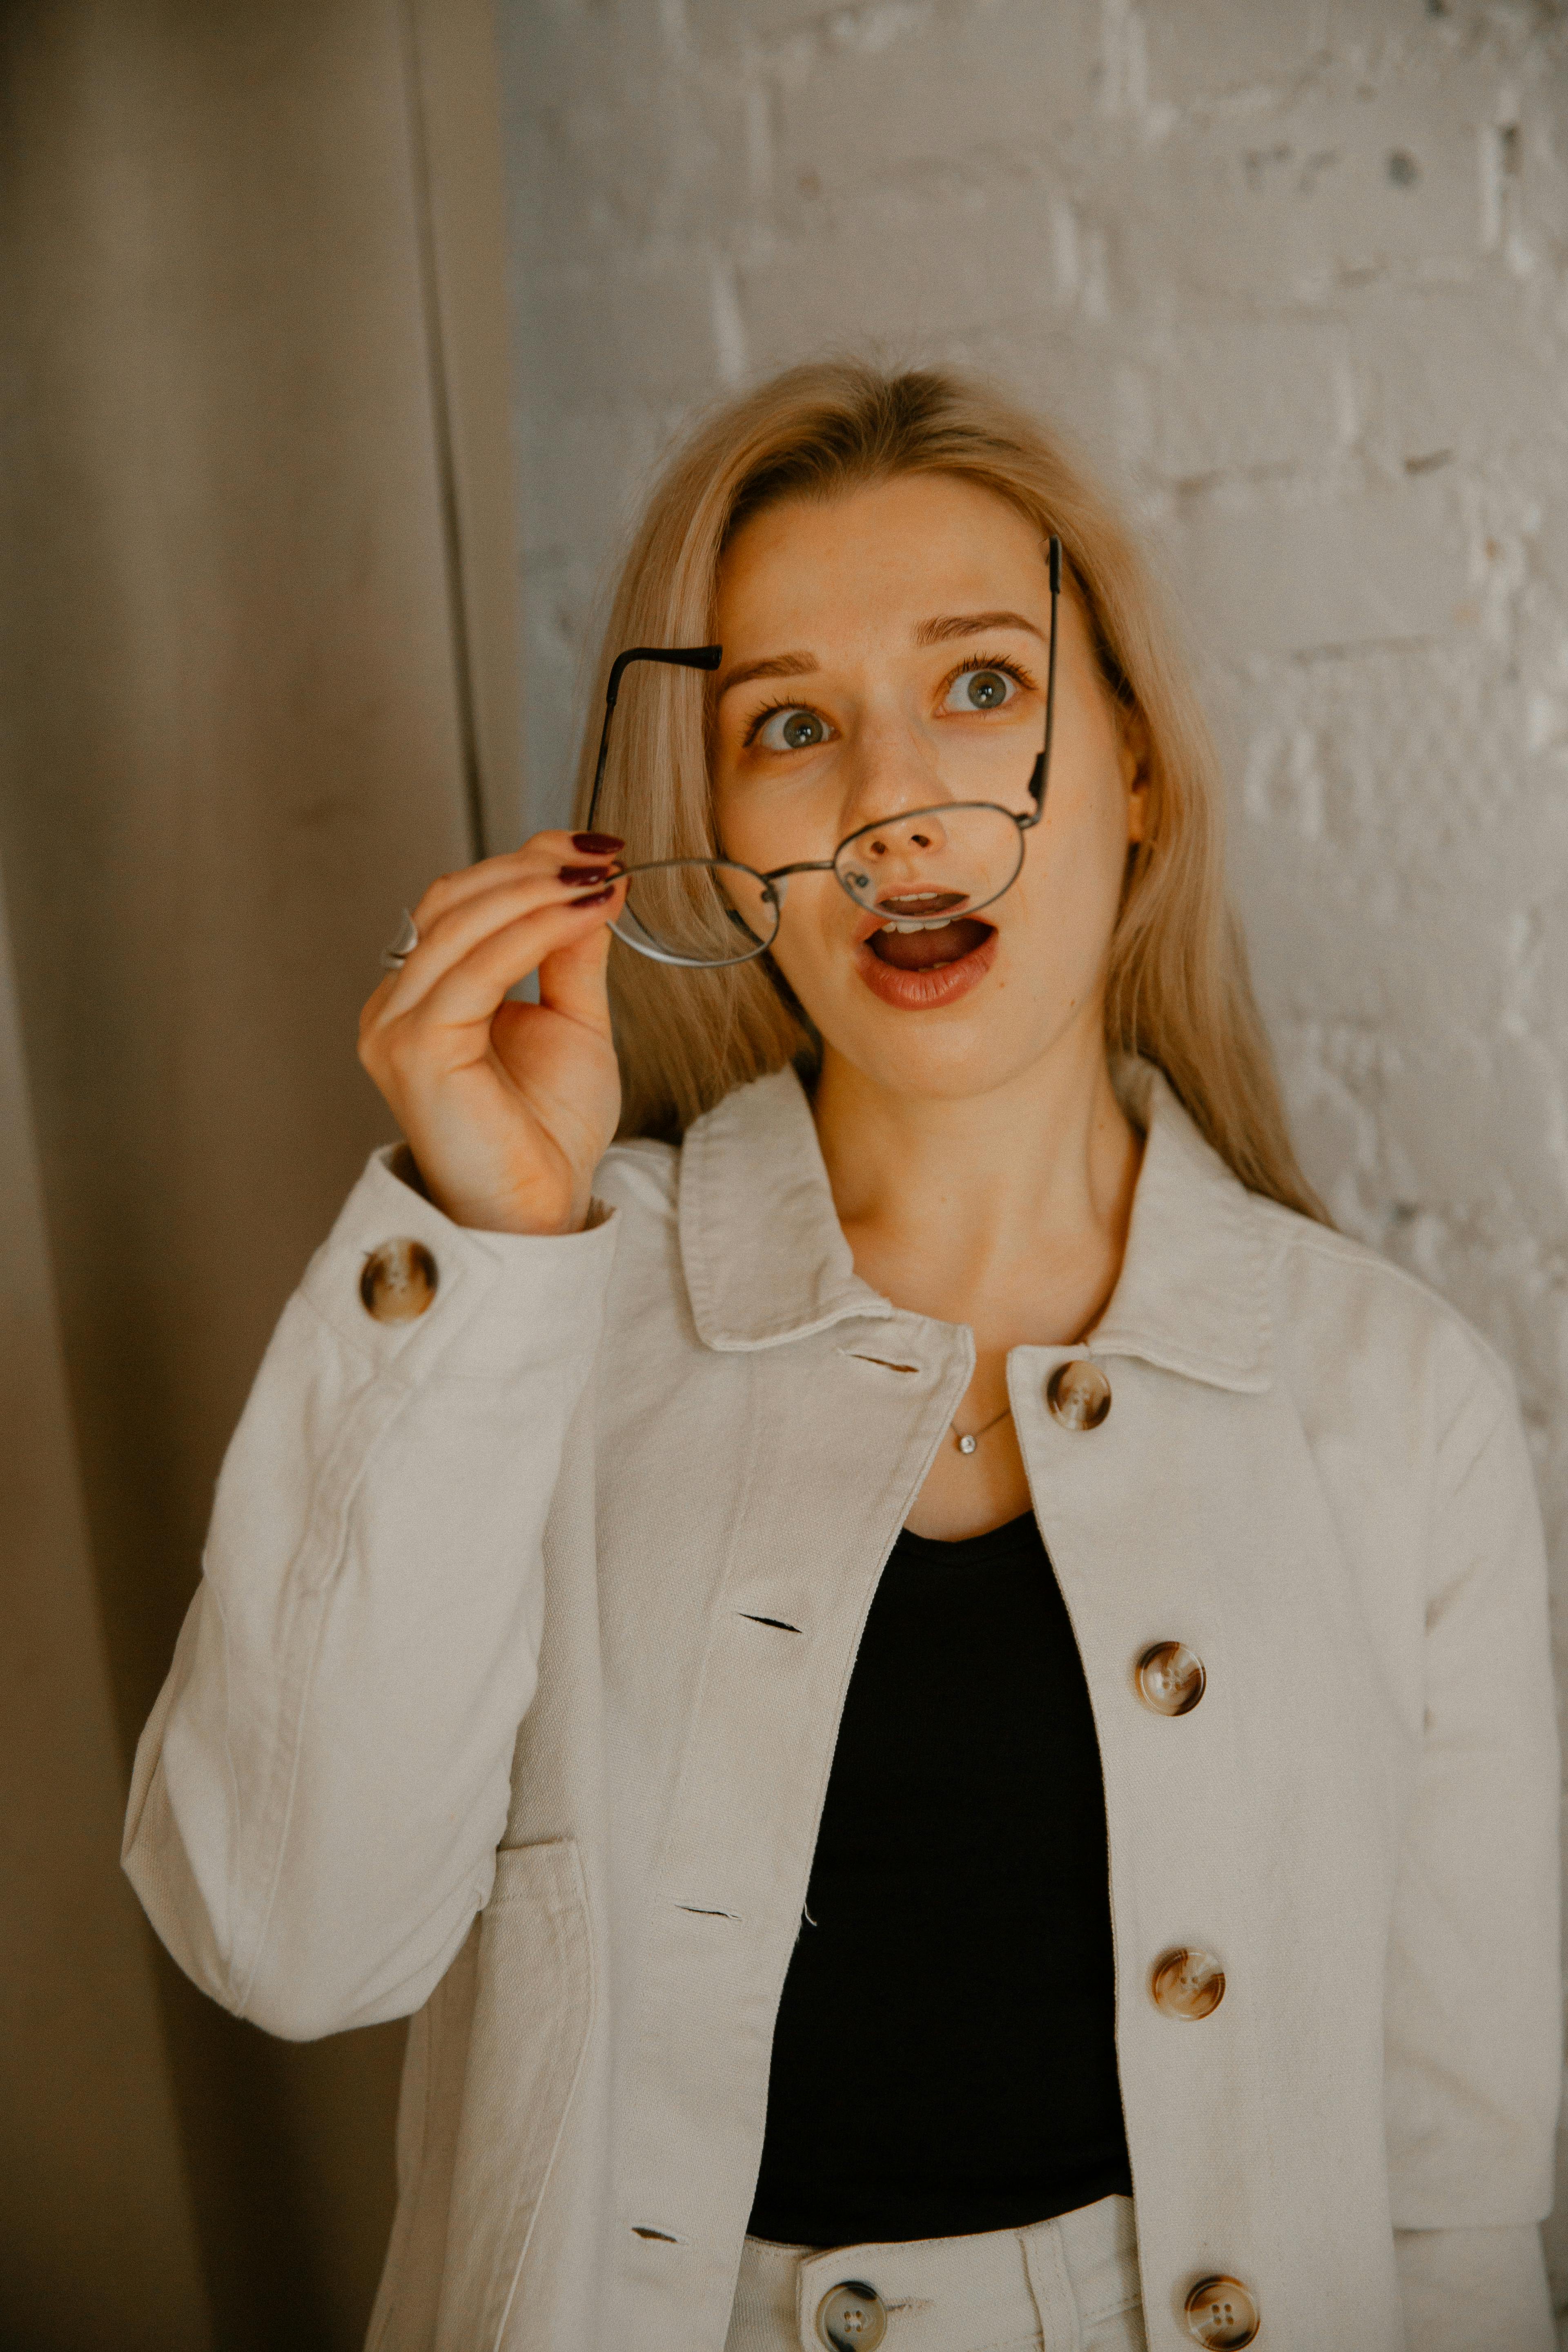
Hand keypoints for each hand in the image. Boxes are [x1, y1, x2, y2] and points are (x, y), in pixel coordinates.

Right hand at [358, 832, 628, 1234]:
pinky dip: (536, 929)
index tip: (593, 849)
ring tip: (601, 880)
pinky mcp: (417, 1046)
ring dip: (539, 890)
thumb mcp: (571, 1021)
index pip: (461, 902)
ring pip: (464, 922)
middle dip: (533, 866)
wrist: (541, 1210)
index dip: (524, 863)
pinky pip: (480, 966)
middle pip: (455, 899)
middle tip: (603, 856)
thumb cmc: (549, 1132)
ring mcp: (396, 1025)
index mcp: (423, 995)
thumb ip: (570, 953)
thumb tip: (593, 880)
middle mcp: (395, 1004)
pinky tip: (586, 915)